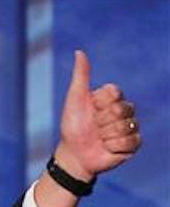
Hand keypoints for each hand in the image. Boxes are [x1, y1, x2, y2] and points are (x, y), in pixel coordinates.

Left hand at [55, 49, 141, 180]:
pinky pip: (130, 142)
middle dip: (101, 122)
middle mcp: (125, 109)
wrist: (73, 154)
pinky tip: (107, 148)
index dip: (99, 105)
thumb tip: (79, 52)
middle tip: (94, 127)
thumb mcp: (75, 99)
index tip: (90, 110)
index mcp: (113, 97)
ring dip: (106, 136)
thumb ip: (81, 76)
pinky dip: (114, 147)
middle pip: (119, 111)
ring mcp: (131, 126)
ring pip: (124, 128)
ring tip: (99, 139)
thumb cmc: (73, 126)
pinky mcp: (133, 144)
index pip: (114, 94)